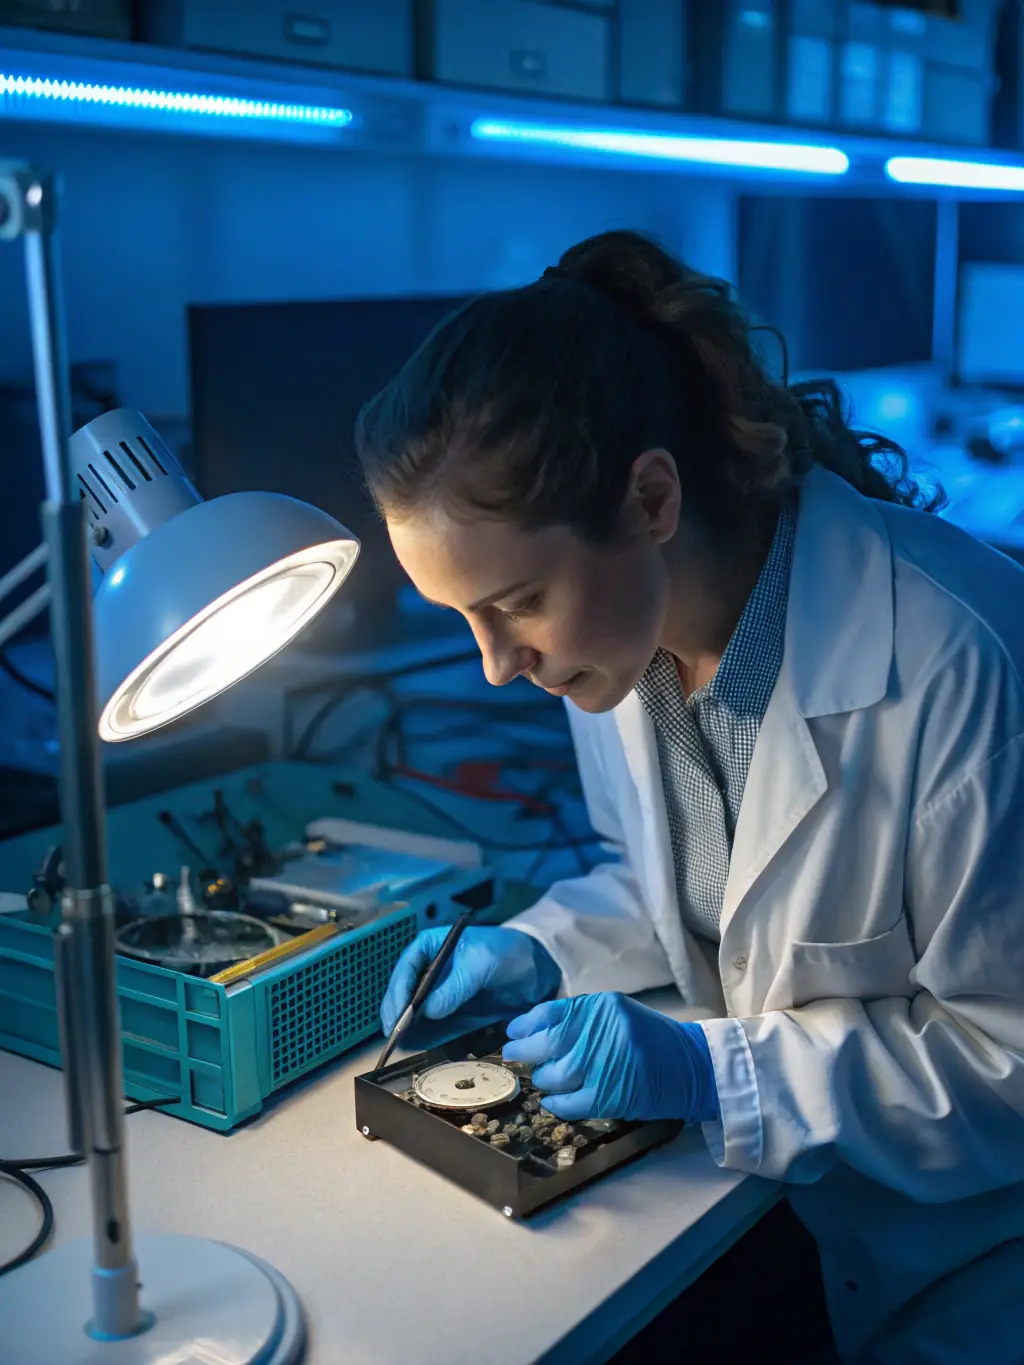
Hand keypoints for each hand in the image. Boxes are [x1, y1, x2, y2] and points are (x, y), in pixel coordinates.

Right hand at [380, 926, 560, 1035]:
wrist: (537, 968)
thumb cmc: (507, 953)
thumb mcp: (482, 963)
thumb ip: (455, 986)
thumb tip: (427, 1010)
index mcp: (432, 946)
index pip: (406, 968)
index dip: (397, 992)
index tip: (395, 1015)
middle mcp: (430, 969)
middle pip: (405, 991)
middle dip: (397, 1013)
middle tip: (394, 1036)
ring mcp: (440, 992)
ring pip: (415, 1011)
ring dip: (407, 1028)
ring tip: (400, 1046)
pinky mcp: (452, 1012)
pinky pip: (433, 1026)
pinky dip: (424, 1036)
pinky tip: (417, 1047)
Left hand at [502, 992, 719, 1123]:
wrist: (692, 1066)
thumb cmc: (651, 1038)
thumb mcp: (616, 1015)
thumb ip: (581, 1018)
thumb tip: (534, 1028)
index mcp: (601, 1008)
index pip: (550, 1014)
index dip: (525, 1025)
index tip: (513, 1033)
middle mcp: (599, 1032)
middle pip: (545, 1044)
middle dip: (523, 1051)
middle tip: (513, 1055)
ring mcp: (603, 1065)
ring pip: (552, 1075)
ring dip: (543, 1078)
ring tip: (545, 1077)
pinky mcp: (608, 1097)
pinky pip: (567, 1103)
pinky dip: (555, 1103)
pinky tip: (553, 1099)